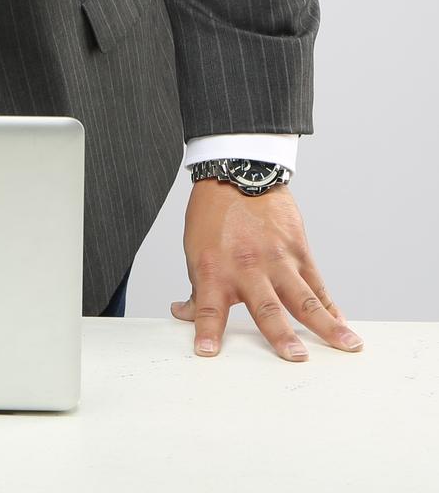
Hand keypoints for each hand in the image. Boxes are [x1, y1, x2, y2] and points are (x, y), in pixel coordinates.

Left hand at [170, 178, 363, 359]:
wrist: (238, 173)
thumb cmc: (213, 214)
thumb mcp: (195, 249)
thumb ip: (197, 288)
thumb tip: (184, 314)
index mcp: (214, 269)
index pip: (208, 307)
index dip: (207, 331)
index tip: (207, 353)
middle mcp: (247, 268)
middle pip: (266, 307)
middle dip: (280, 335)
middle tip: (295, 357)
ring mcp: (276, 259)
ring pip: (304, 298)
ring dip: (326, 324)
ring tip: (347, 346)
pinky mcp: (298, 250)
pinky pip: (316, 283)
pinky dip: (330, 305)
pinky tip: (343, 324)